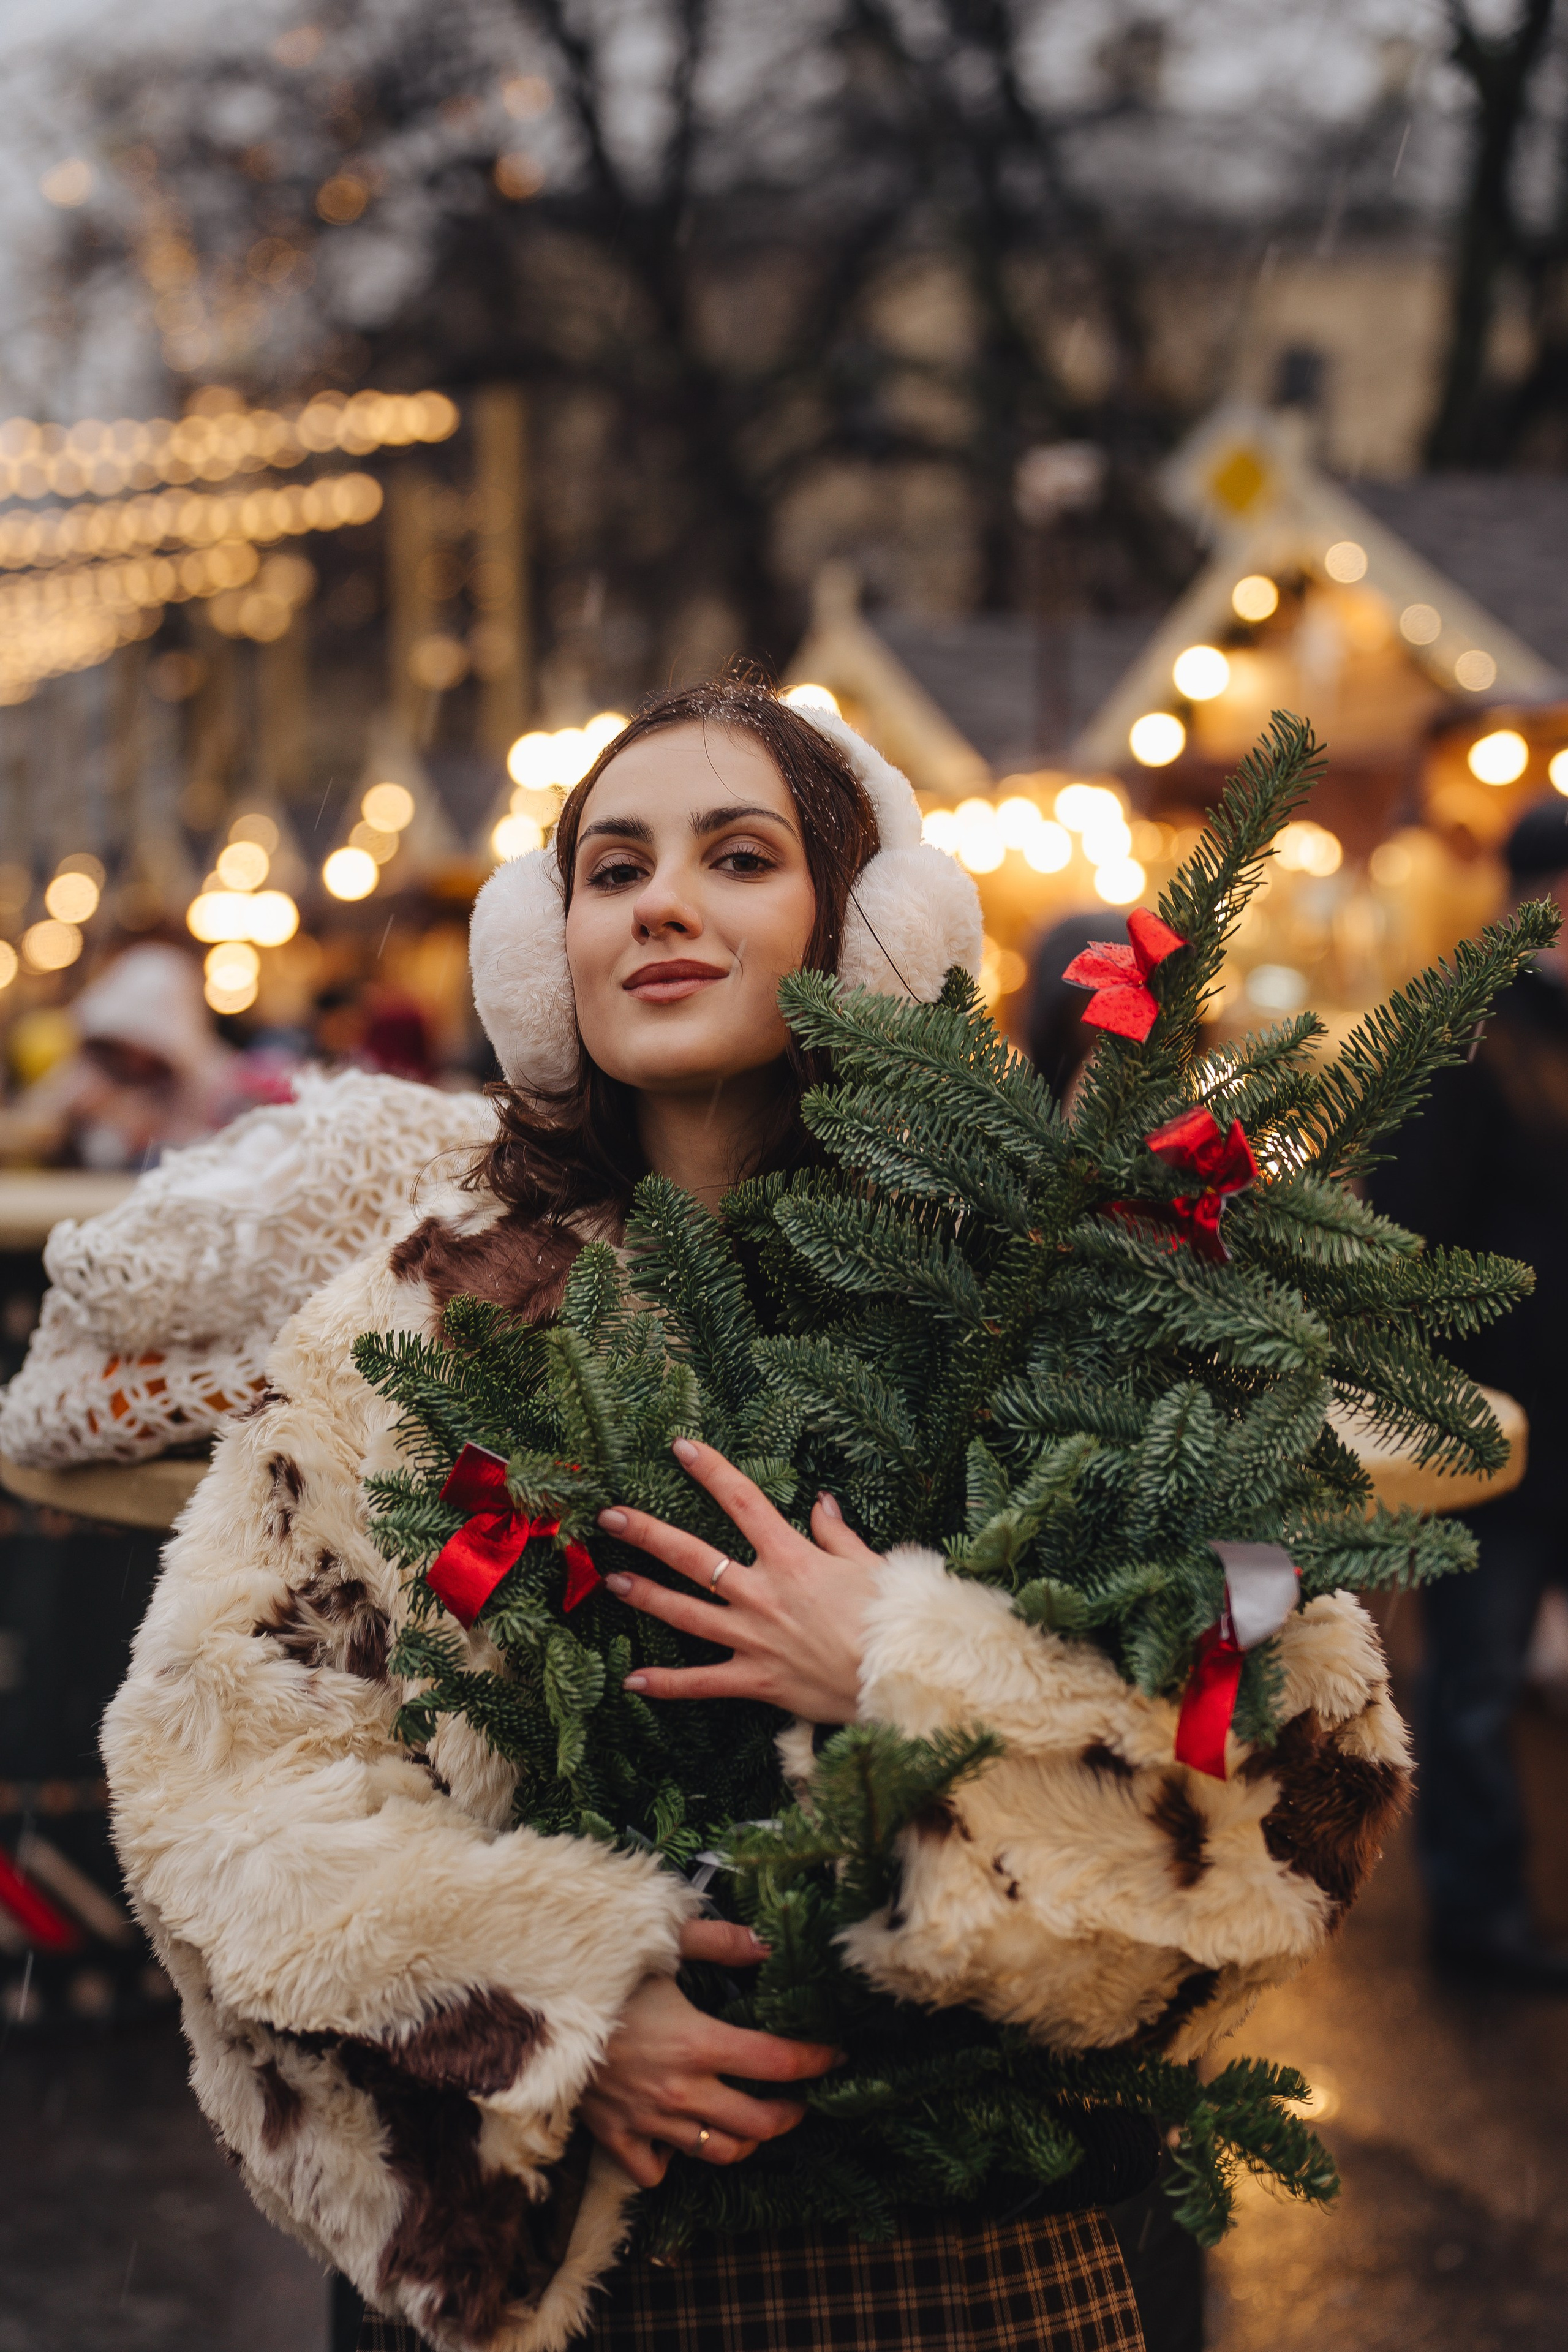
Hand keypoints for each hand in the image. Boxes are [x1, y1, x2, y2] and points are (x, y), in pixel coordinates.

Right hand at [579, 1919, 839, 2186]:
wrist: (529, 2012)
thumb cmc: (597, 1975)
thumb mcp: (657, 1945)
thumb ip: (717, 1941)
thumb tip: (766, 1943)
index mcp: (697, 2042)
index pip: (776, 2062)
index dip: (815, 2061)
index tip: (835, 2055)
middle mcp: (680, 2091)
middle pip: (758, 2123)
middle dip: (790, 2113)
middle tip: (800, 2099)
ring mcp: (648, 2121)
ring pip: (717, 2151)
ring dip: (746, 2140)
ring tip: (755, 2121)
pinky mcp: (616, 2137)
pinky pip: (657, 2171)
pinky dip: (675, 2161)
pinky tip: (682, 2136)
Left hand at [597, 1436, 881, 1723]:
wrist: (902, 1678)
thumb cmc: (894, 1619)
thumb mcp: (870, 1563)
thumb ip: (837, 1534)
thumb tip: (822, 1501)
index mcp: (792, 1558)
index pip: (742, 1502)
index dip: (710, 1471)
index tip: (680, 1447)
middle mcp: (763, 1594)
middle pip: (693, 1556)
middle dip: (647, 1533)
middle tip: (609, 1517)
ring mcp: (754, 1638)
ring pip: (686, 1613)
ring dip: (646, 1595)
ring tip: (612, 1581)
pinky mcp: (756, 1679)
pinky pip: (703, 1683)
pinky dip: (667, 1684)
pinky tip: (632, 1680)